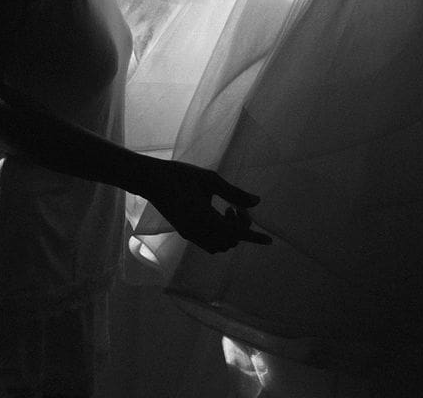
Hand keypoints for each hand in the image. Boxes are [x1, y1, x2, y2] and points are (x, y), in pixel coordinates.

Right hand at [142, 158, 272, 253]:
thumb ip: (234, 192)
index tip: (270, 239)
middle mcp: (198, 232)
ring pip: (219, 246)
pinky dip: (219, 234)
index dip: (254, 237)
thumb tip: (256, 202)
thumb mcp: (210, 179)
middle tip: (236, 207)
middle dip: (240, 228)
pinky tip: (216, 214)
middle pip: (229, 242)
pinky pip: (208, 244)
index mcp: (205, 218)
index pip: (236, 233)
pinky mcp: (185, 233)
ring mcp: (190, 235)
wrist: (152, 181)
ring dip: (229, 233)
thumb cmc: (180, 175)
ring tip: (227, 209)